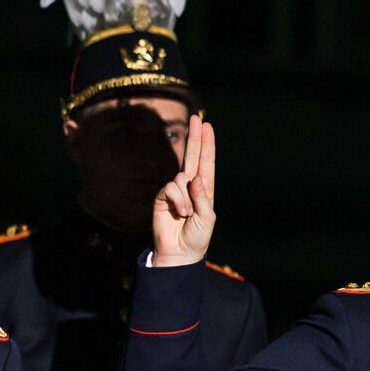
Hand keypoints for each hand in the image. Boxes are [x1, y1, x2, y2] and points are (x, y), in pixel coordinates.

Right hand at [150, 116, 215, 266]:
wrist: (179, 252)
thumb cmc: (196, 237)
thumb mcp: (207, 218)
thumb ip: (203, 198)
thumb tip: (194, 178)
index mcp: (205, 189)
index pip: (206, 162)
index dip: (207, 144)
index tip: (207, 126)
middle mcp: (190, 186)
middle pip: (192, 156)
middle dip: (195, 138)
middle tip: (196, 118)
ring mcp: (176, 190)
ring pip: (181, 177)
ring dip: (186, 197)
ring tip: (186, 213)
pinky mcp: (162, 196)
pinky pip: (170, 187)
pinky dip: (177, 200)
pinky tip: (178, 212)